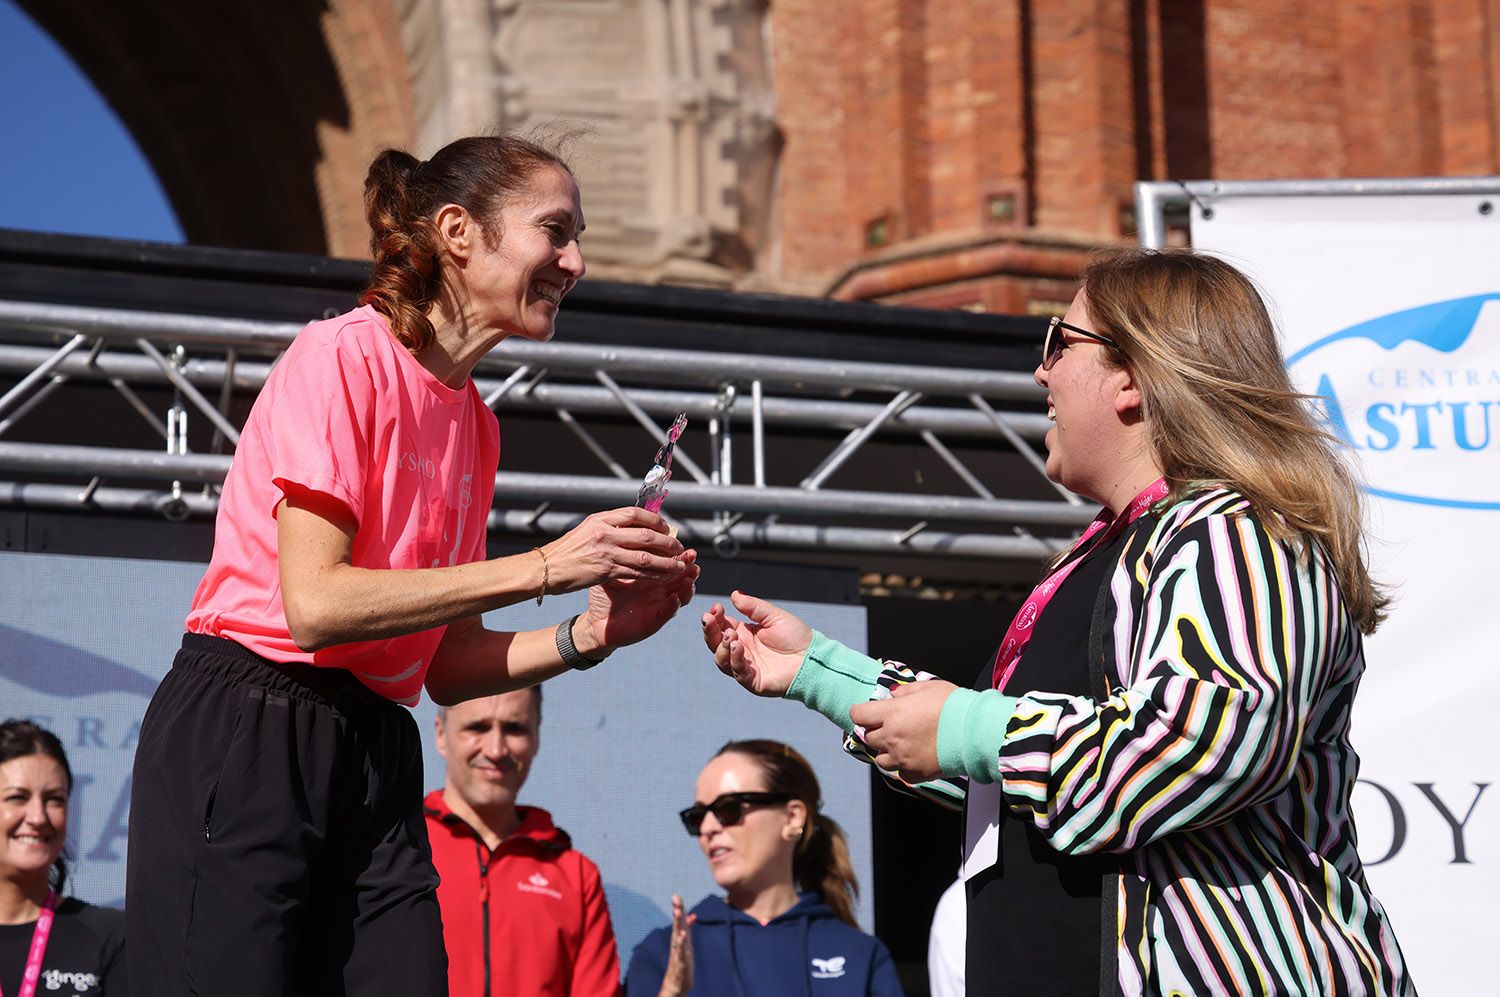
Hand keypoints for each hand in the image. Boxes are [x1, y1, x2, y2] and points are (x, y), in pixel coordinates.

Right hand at [541, 508, 687, 591]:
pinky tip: (662, 575)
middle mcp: (605, 533)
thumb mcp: (586, 530)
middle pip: (646, 534)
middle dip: (667, 541)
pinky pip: (637, 572)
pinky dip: (653, 573)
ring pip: (646, 555)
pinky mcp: (606, 570)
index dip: (655, 520)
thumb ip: (608, 527)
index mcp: (600, 519)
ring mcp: (606, 552)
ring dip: (666, 561)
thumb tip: (633, 527)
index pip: (635, 513)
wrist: (544, 570)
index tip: (665, 527)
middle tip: (678, 547)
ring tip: (678, 564)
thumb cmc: (565, 552)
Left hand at [578, 550, 698, 654]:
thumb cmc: (604, 597)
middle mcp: (659, 590)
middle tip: (692, 556)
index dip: (678, 555)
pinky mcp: (655, 620)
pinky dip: (673, 605)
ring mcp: (659, 605)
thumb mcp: (611, 574)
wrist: (596, 622)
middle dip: (688, 567)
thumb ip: (619, 557)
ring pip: (681, 595)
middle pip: (681, 577)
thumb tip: (618, 532)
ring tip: (690, 577)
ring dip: (687, 586)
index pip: (669, 563)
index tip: (682, 545)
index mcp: (651, 577)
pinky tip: (675, 598)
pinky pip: (668, 613)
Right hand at [658, 894, 695, 996]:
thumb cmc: (682, 960)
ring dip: (678, 923)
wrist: (678, 981)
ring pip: (677, 934)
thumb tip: (693, 915)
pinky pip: (680, 950)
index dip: (678, 908)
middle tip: (676, 899)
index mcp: (679, 936)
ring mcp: (677, 951)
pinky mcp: (680, 960)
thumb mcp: (687, 942)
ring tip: (678, 912)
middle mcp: (676, 941)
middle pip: (677, 924)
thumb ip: (688, 928)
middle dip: (677, 911)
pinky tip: (683, 935)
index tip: (676, 896)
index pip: (678, 920)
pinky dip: (681, 942)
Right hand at [701, 591, 811, 697]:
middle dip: (710, 631)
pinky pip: (738, 673)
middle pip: (716, 644)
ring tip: (730, 634)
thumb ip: (753, 607)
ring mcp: (745, 666)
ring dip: (722, 646)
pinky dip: (734, 660)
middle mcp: (742, 650)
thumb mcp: (773, 616)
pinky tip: (738, 647)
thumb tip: (734, 594)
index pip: (721, 626)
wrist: (812, 656)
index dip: (715, 618)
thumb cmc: (796, 636)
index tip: (715, 607)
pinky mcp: (754, 681)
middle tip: (709, 619)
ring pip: (722, 660)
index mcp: (744, 634)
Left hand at [849, 679, 956, 781]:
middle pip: (868, 737)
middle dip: (875, 730)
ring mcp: (902, 758)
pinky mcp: (915, 773)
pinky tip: (913, 756)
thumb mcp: (928, 688)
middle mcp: (892, 738)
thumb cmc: (954, 707)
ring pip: (879, 759)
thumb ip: (905, 692)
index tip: (865, 712)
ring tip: (900, 743)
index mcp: (892, 714)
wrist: (976, 732)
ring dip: (885, 751)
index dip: (860, 712)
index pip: (858, 714)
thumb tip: (893, 695)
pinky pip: (899, 772)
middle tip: (890, 725)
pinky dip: (902, 766)